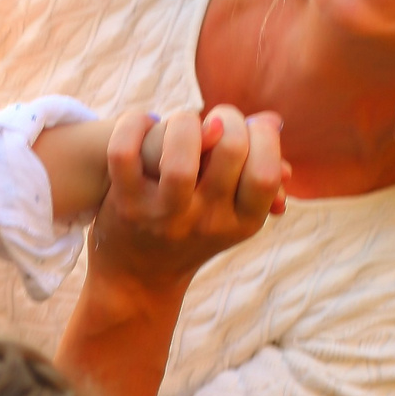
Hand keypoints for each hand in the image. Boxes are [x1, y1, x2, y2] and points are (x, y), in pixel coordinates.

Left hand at [88, 104, 284, 299]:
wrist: (139, 277)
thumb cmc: (195, 230)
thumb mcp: (234, 213)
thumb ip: (258, 169)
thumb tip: (270, 119)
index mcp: (241, 222)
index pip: (265, 173)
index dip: (262, 137)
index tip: (250, 128)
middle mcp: (206, 222)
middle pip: (230, 151)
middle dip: (228, 117)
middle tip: (216, 119)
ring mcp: (163, 215)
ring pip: (179, 159)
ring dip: (184, 123)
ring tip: (183, 123)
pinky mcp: (125, 204)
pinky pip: (124, 153)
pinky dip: (132, 126)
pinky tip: (143, 123)